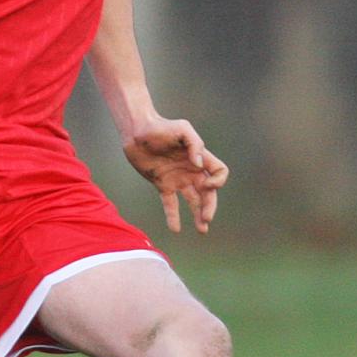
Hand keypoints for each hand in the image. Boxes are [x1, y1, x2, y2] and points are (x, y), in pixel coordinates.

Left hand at [122, 117, 228, 233]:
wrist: (136, 131)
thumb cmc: (160, 126)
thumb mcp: (182, 129)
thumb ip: (195, 144)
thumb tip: (198, 164)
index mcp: (199, 158)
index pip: (219, 173)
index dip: (217, 181)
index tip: (206, 184)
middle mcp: (191, 170)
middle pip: (208, 192)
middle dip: (209, 207)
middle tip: (206, 220)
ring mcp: (177, 179)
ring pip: (193, 201)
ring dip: (198, 215)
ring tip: (202, 230)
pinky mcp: (162, 184)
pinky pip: (170, 204)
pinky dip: (173, 216)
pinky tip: (175, 229)